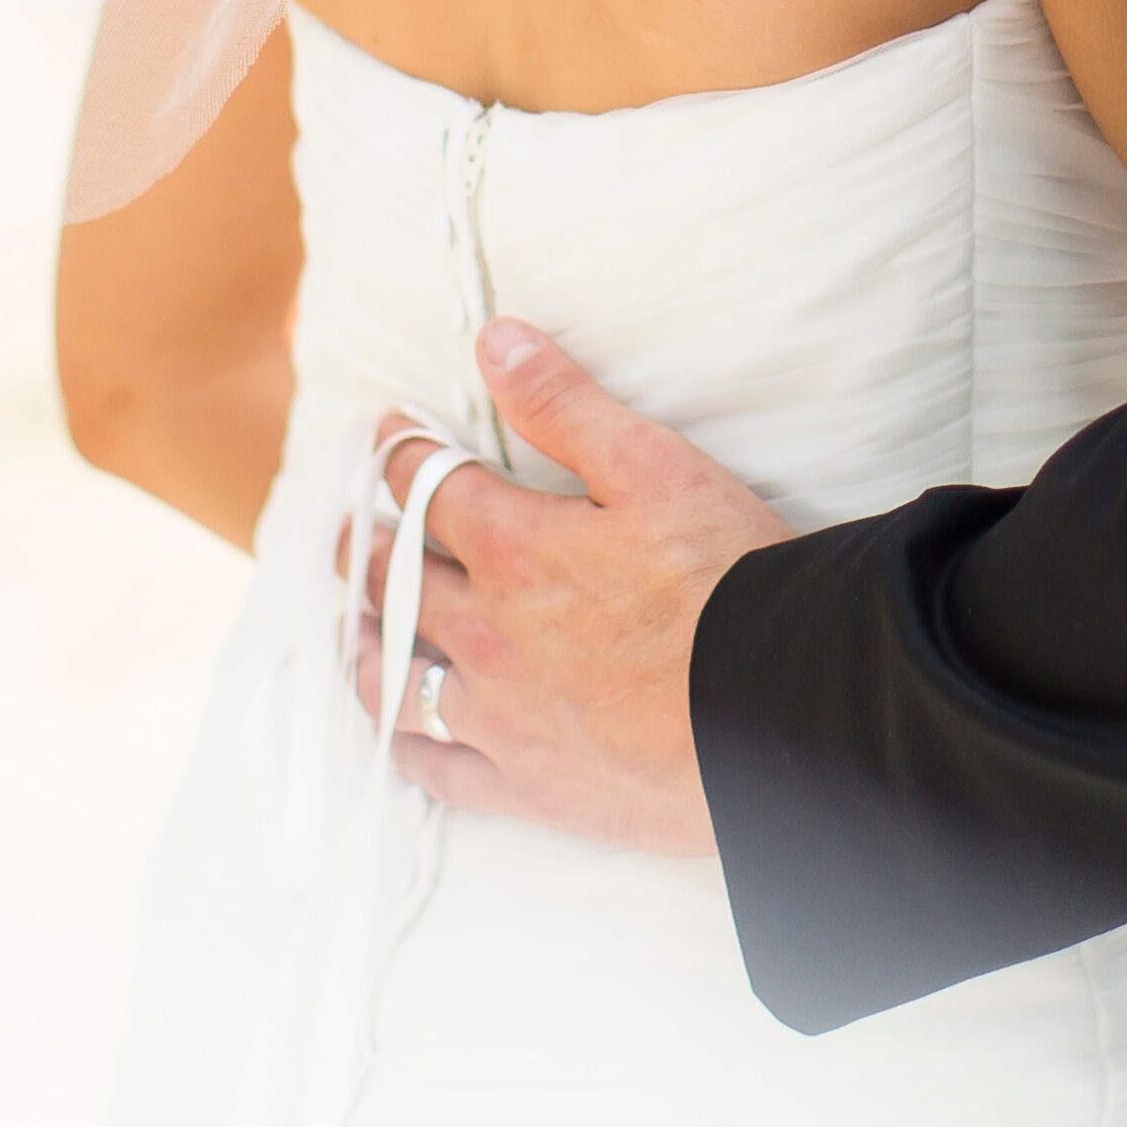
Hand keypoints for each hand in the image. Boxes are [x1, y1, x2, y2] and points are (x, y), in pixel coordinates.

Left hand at [345, 320, 789, 856]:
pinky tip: (402, 741)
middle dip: (365, 549)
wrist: (780, 712)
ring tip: (354, 634)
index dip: (403, 454)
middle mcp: (489, 632)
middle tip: (346, 536)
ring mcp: (502, 716)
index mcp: (515, 548)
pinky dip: (409, 749)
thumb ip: (566, 404)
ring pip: (397, 680)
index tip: (388, 439)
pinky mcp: (529, 785)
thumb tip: (494, 341)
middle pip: (397, 583)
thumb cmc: (729, 581)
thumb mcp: (655, 467)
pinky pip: (440, 771)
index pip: (431, 487)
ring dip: (366, 648)